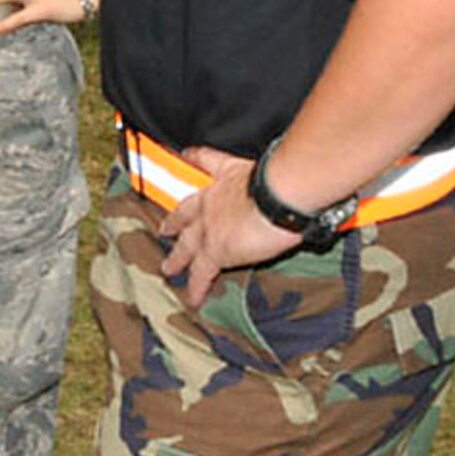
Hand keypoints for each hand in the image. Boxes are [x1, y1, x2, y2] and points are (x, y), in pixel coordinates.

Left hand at [159, 145, 302, 305]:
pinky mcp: (214, 252)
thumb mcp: (270, 166)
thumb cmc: (283, 179)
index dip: (194, 159)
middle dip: (175, 222)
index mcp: (226, 177)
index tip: (184, 156)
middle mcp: (211, 201)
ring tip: (168, 268)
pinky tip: (193, 299)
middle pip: (185, 213)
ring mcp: (208, 227)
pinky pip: (201, 274)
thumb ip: (271, 171)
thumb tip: (290, 169)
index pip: (205, 162)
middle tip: (164, 230)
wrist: (278, 196)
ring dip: (178, 258)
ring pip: (186, 246)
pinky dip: (197, 288)